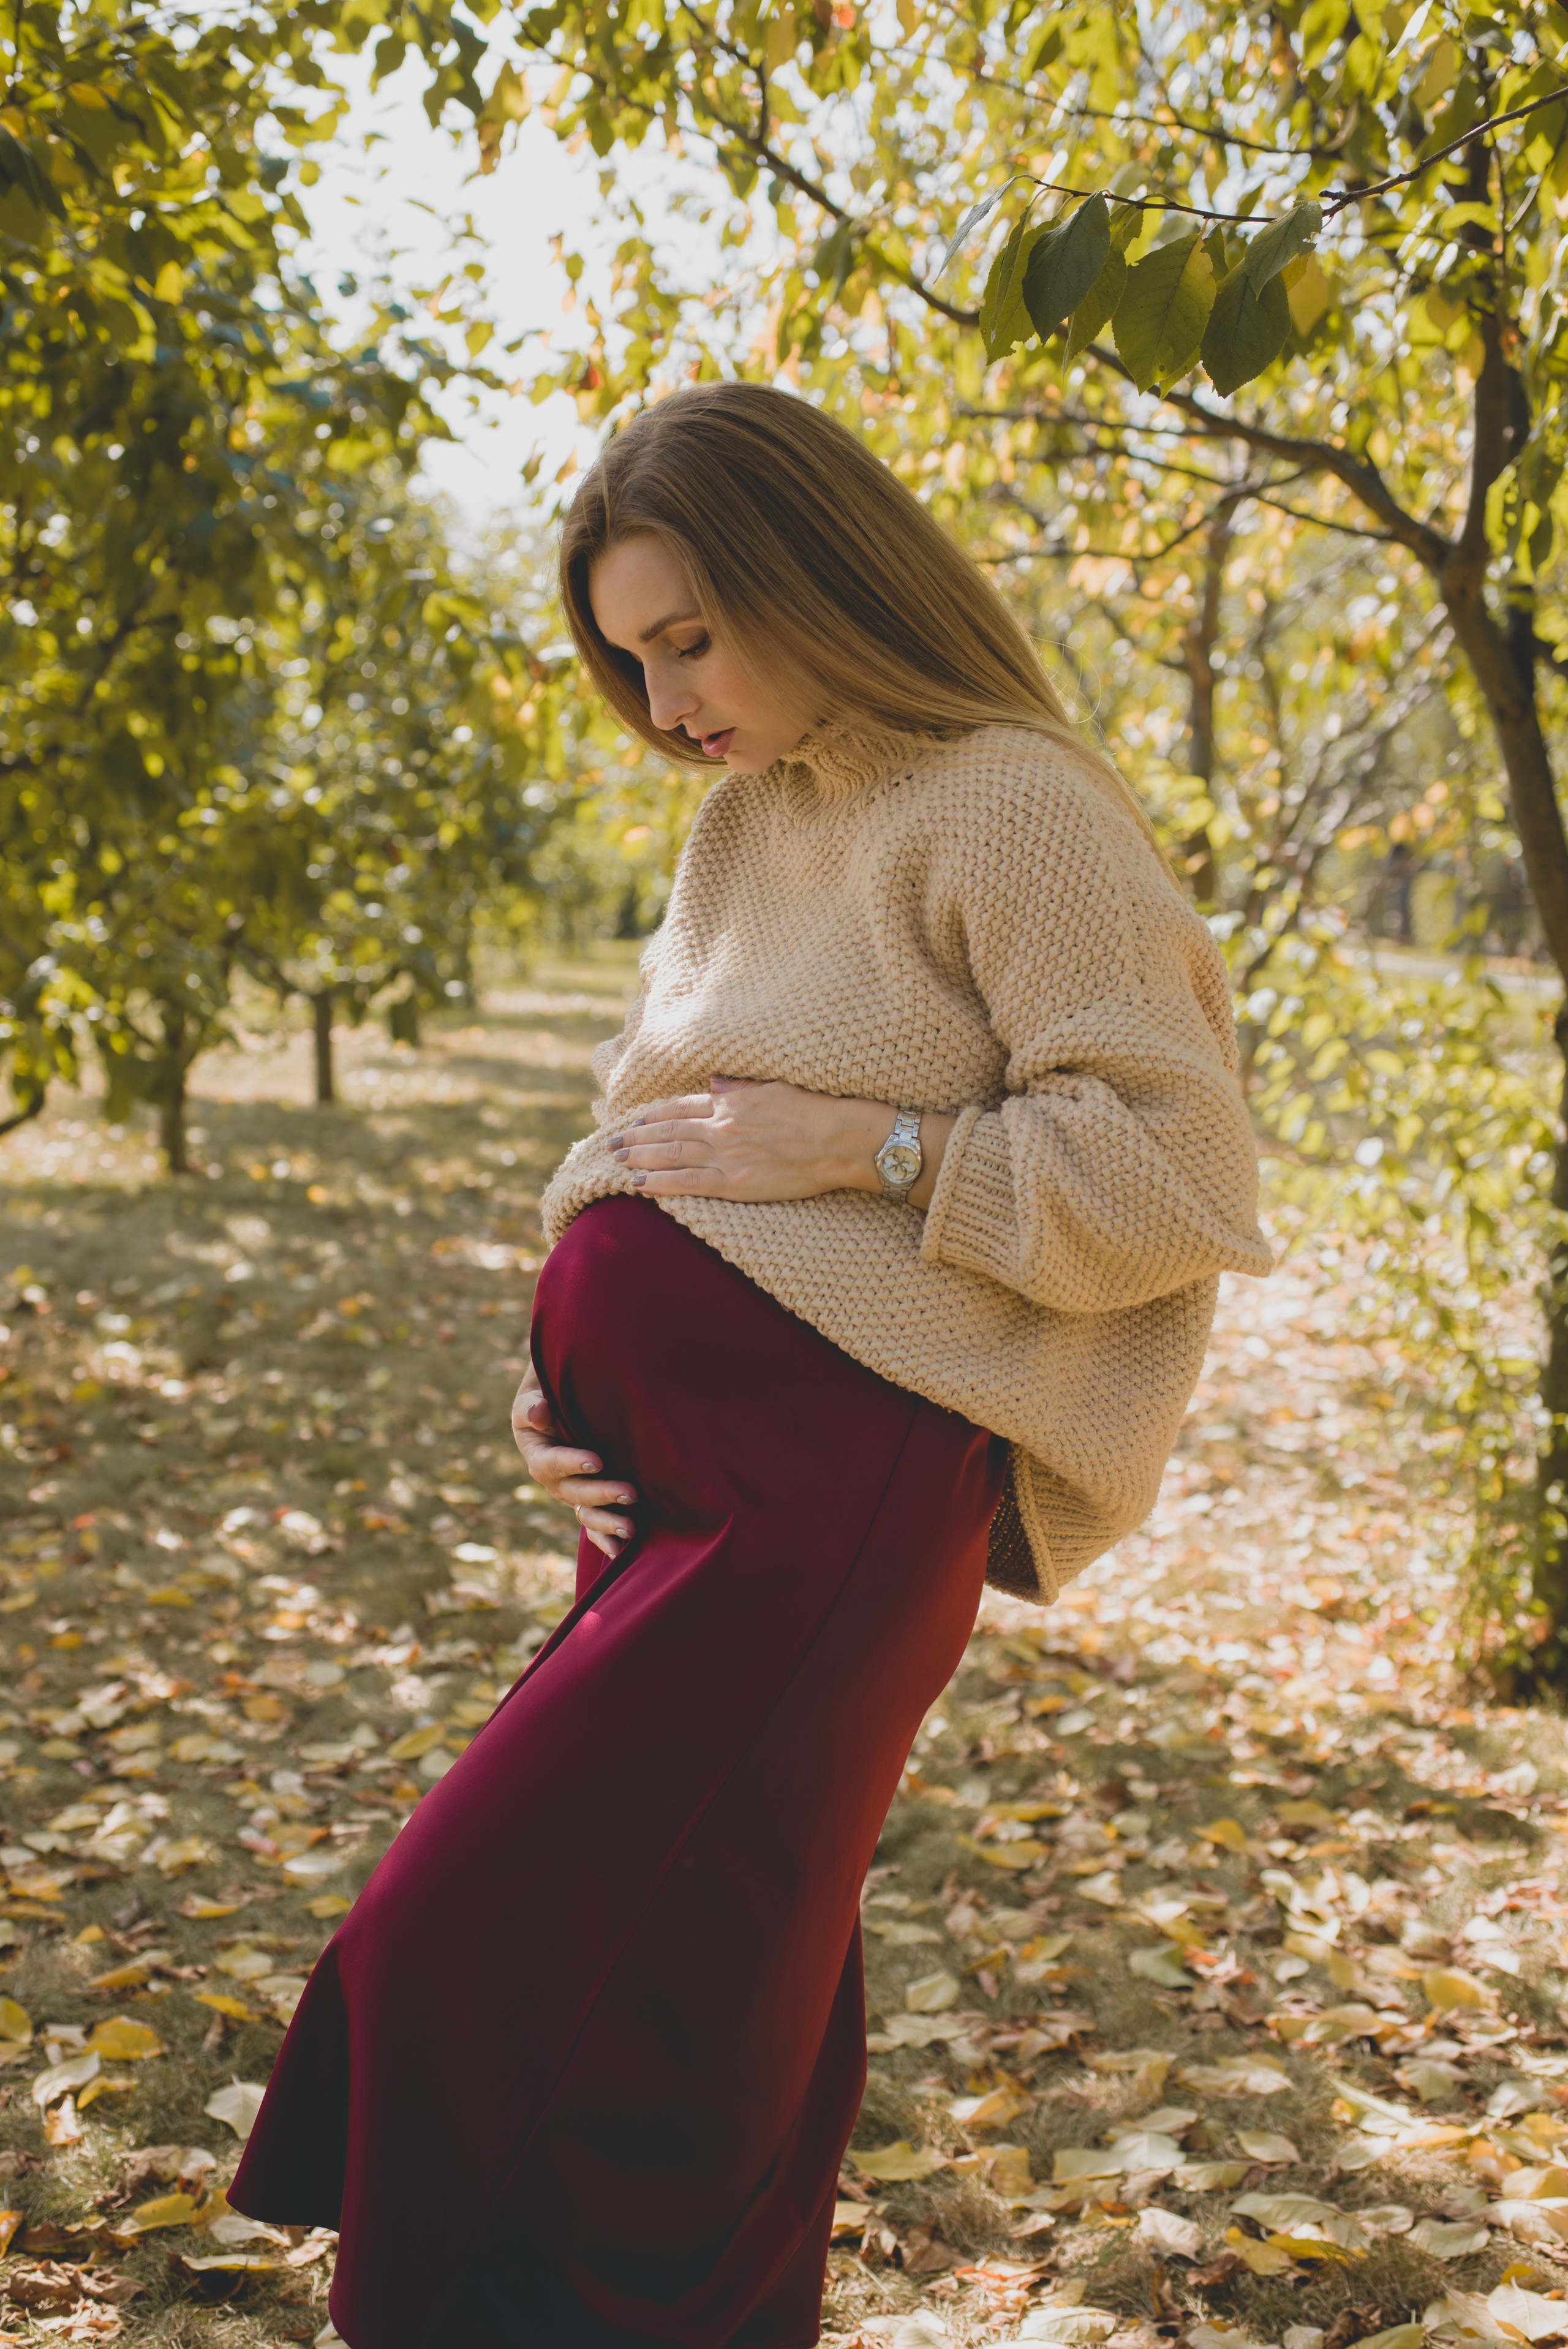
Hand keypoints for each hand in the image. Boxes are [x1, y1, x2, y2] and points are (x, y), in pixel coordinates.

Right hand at [510, 1363, 636, 1558]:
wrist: (568, 1399)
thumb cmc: (551, 1390)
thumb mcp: (535, 1390)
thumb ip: (533, 1403)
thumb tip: (540, 1412)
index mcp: (537, 1452)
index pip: (552, 1462)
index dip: (572, 1463)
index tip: (598, 1461)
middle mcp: (553, 1479)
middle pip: (573, 1492)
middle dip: (601, 1494)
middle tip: (630, 1492)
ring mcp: (572, 1492)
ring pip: (585, 1513)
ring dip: (607, 1522)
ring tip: (632, 1528)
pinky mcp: (589, 1499)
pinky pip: (593, 1525)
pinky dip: (604, 1539)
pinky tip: (621, 1551)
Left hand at [606, 1078, 952, 1207]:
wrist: (841, 1140)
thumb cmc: (816, 1111)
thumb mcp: (775, 1087)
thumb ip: (741, 1087)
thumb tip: (715, 1081)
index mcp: (733, 1101)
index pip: (683, 1106)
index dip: (654, 1114)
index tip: (634, 1119)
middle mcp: (723, 1126)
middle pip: (669, 1130)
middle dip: (637, 1136)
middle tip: (611, 1142)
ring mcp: (728, 1155)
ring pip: (672, 1155)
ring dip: (641, 1157)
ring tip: (617, 1160)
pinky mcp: (737, 1182)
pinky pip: (690, 1183)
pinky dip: (661, 1182)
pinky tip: (639, 1184)